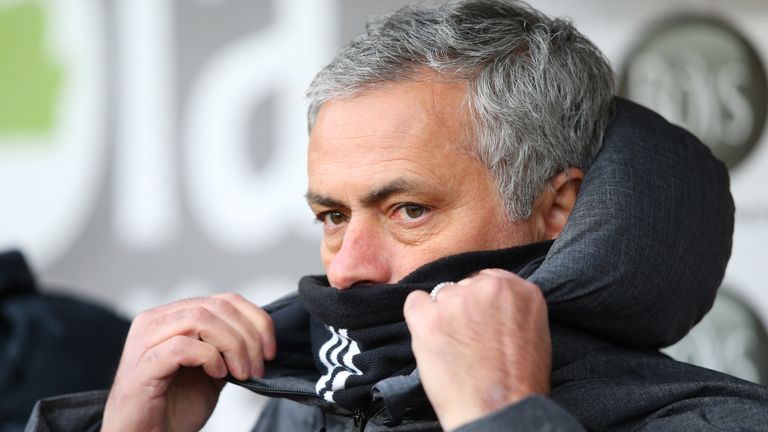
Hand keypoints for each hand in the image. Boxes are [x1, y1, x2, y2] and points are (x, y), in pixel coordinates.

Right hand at [102, 293, 275, 431]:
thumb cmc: (173, 407)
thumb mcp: (212, 370)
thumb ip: (228, 347)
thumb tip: (261, 337)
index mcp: (173, 316)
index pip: (225, 299)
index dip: (256, 320)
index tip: (271, 349)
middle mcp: (156, 320)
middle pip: (218, 307)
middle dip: (248, 337)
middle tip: (258, 366)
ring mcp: (146, 340)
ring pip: (202, 319)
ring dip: (233, 346)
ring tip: (241, 373)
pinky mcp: (143, 364)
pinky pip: (183, 346)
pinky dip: (210, 358)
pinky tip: (218, 375)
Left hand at [403, 269, 550, 430]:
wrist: (499, 412)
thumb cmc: (518, 383)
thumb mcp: (534, 333)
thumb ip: (513, 307)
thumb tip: (491, 302)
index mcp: (521, 289)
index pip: (488, 280)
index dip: (481, 303)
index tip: (480, 322)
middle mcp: (489, 288)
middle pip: (463, 286)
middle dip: (462, 308)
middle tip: (467, 341)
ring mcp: (457, 301)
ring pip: (440, 296)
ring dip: (442, 317)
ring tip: (454, 350)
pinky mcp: (430, 317)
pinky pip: (415, 303)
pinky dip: (418, 320)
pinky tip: (431, 341)